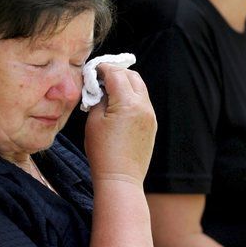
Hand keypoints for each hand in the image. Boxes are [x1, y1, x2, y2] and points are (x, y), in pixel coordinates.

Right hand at [84, 64, 156, 185]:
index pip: (116, 74)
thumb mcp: (94, 121)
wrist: (120, 178)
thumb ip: (98, 99)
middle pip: (132, 76)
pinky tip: (119, 103)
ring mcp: (150, 115)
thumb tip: (101, 88)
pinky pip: (143, 101)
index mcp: (127, 103)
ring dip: (126, 83)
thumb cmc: (102, 152)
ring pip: (140, 87)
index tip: (93, 69)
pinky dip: (132, 96)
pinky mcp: (152, 124)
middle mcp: (143, 106)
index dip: (103, 68)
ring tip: (109, 88)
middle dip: (116, 72)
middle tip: (101, 76)